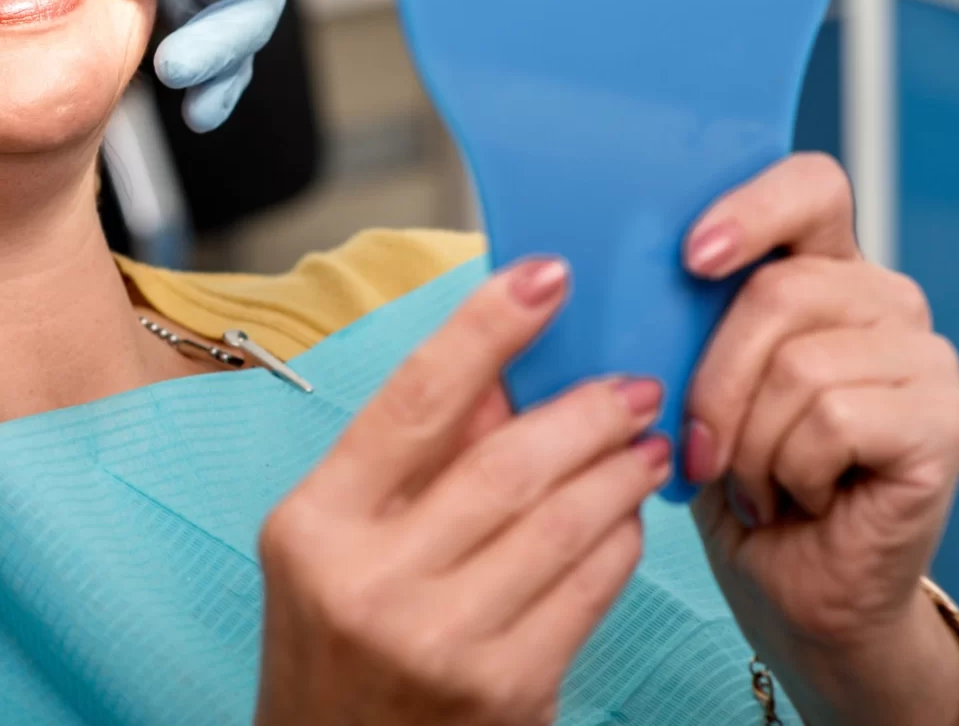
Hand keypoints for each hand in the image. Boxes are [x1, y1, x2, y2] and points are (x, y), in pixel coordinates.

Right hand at [255, 259, 672, 725]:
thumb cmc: (335, 642)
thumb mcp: (337, 541)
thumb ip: (411, 458)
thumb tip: (504, 368)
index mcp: (315, 524)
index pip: (413, 401)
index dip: (486, 328)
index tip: (545, 275)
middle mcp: (371, 582)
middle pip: (506, 463)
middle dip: (584, 409)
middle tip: (632, 382)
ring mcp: (442, 642)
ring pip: (562, 524)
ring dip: (617, 471)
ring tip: (643, 441)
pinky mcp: (507, 692)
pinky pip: (589, 591)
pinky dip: (618, 541)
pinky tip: (626, 516)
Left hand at [681, 154, 958, 725]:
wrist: (790, 590)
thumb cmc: (733, 481)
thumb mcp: (687, 382)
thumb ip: (680, 318)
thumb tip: (610, 274)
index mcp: (822, 269)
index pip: (810, 186)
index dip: (752, 209)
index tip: (693, 256)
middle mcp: (884, 300)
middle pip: (780, 290)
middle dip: (713, 380)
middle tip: (700, 445)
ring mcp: (925, 359)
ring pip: (799, 365)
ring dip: (750, 441)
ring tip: (759, 480)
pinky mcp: (943, 424)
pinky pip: (834, 419)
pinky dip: (791, 470)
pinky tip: (800, 497)